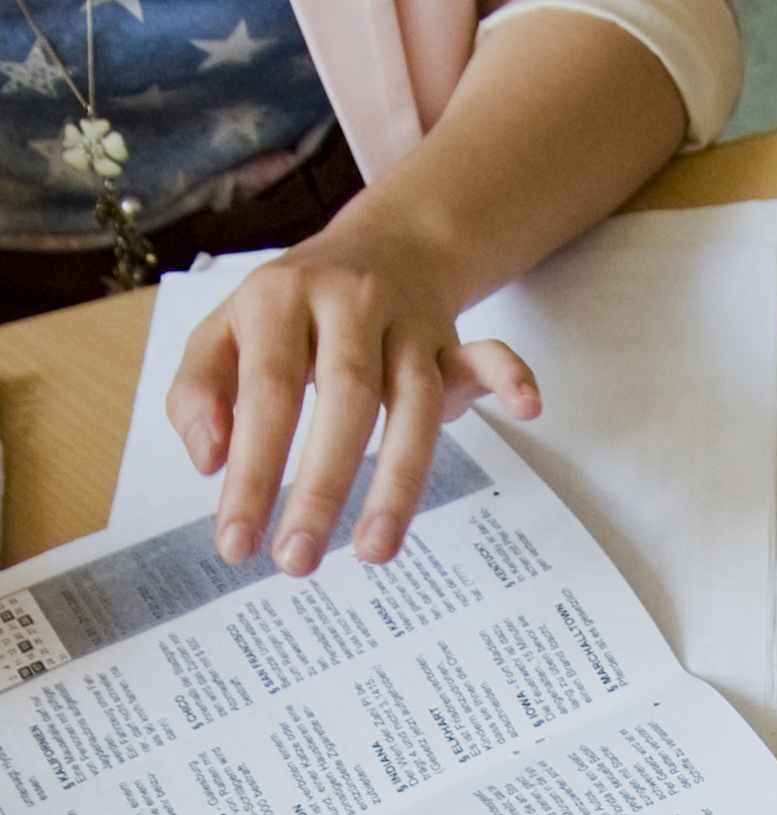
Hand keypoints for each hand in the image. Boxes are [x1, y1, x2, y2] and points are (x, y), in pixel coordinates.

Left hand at [167, 223, 541, 575]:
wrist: (381, 243)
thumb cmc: (293, 311)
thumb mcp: (224, 333)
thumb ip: (200, 391)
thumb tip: (209, 460)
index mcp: (279, 300)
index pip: (266, 394)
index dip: (251, 471)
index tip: (238, 542)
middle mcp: (347, 304)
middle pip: (343, 399)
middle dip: (320, 486)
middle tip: (297, 560)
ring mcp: (407, 323)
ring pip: (413, 402)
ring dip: (399, 480)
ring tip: (375, 551)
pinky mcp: (453, 341)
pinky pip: (487, 352)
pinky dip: (509, 374)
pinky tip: (527, 406)